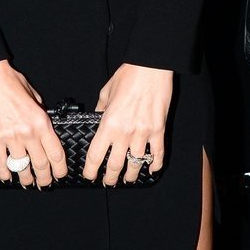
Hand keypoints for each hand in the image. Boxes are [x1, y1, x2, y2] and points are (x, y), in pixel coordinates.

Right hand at [0, 60, 67, 188]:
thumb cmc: (11, 81)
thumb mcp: (35, 96)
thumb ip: (41, 113)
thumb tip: (44, 125)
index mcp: (42, 122)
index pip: (56, 153)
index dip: (60, 169)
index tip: (60, 175)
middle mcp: (29, 132)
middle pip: (41, 164)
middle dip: (44, 178)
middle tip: (44, 184)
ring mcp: (11, 137)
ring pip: (21, 167)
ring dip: (25, 178)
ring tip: (27, 182)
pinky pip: (1, 161)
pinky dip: (4, 172)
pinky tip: (6, 177)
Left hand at [82, 64, 173, 186]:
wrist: (151, 68)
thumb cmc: (128, 76)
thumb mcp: (106, 93)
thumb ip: (101, 110)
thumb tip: (98, 118)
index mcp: (108, 124)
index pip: (96, 155)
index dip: (91, 170)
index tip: (90, 175)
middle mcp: (124, 133)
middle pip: (115, 165)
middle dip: (111, 178)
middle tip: (109, 182)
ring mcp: (143, 133)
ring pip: (136, 163)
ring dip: (131, 174)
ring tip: (128, 179)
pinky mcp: (159, 130)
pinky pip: (157, 154)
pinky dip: (155, 165)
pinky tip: (151, 170)